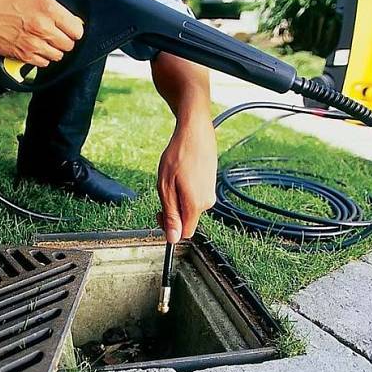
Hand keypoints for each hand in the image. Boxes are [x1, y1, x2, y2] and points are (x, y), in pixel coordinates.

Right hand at [0, 0, 84, 66]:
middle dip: (65, 39)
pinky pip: (43, 64)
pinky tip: (36, 48)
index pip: (76, 29)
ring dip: (54, 50)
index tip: (70, 26)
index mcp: (48, 8)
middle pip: (69, 45)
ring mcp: (33, 45)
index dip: (75, 28)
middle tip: (57, 33)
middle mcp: (43, 29)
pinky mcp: (22, 56)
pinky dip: (42, 58)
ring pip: (57, 56)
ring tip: (46, 41)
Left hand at [157, 117, 217, 243]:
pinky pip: (196, 197)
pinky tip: (182, 174)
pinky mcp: (211, 185)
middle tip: (164, 190)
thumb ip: (170, 214)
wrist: (195, 132)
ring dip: (178, 199)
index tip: (160, 213)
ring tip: (174, 178)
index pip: (184, 233)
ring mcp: (210, 193)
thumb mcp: (166, 187)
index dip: (170, 228)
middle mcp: (207, 202)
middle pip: (187, 220)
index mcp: (196, 205)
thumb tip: (173, 238)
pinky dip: (186, 191)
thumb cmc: (178, 155)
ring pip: (190, 208)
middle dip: (173, 211)